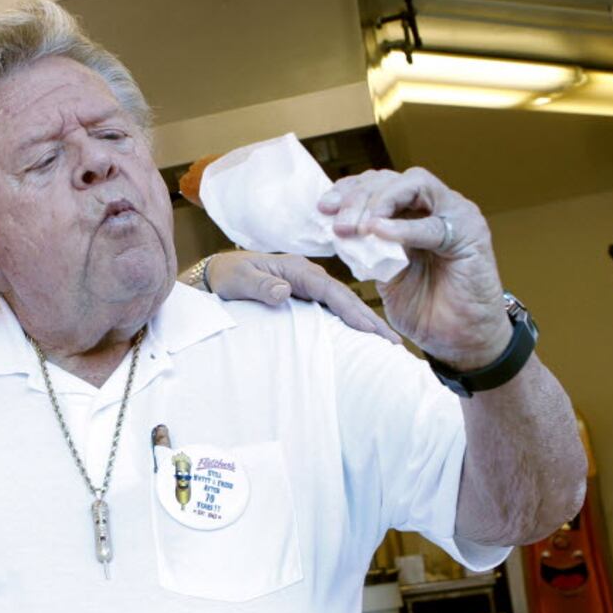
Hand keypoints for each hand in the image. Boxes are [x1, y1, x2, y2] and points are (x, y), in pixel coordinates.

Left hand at [202, 251, 396, 342]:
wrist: (218, 274)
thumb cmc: (228, 275)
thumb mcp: (239, 279)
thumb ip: (260, 285)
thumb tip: (284, 291)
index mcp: (297, 269)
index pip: (330, 291)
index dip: (351, 310)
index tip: (369, 329)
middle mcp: (308, 275)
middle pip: (345, 297)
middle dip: (370, 319)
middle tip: (394, 342)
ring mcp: (308, 286)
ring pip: (343, 304)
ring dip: (366, 322)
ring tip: (389, 343)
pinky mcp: (305, 296)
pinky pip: (333, 309)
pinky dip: (351, 321)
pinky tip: (364, 336)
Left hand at [320, 167, 511, 367]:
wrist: (460, 340)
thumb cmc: (424, 308)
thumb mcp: (383, 274)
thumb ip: (365, 250)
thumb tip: (335, 232)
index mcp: (412, 213)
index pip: (377, 184)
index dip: (348, 190)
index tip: (322, 209)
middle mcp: (435, 207)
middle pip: (390, 179)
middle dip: (358, 197)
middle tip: (339, 225)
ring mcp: (455, 216)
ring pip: (413, 185)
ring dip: (379, 202)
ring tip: (358, 227)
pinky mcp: (471, 235)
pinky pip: (433, 224)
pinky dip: (403, 227)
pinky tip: (378, 233)